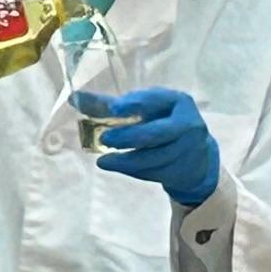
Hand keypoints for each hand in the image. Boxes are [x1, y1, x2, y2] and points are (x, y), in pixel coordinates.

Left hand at [89, 87, 221, 209]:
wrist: (196, 155)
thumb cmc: (162, 123)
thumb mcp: (143, 109)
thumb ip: (110, 105)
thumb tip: (74, 98)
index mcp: (178, 102)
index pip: (155, 100)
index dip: (134, 103)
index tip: (113, 108)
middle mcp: (187, 124)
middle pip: (156, 134)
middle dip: (129, 137)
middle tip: (104, 139)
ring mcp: (188, 150)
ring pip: (153, 158)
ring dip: (126, 161)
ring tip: (103, 161)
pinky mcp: (183, 171)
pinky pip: (155, 172)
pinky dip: (133, 170)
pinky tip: (117, 166)